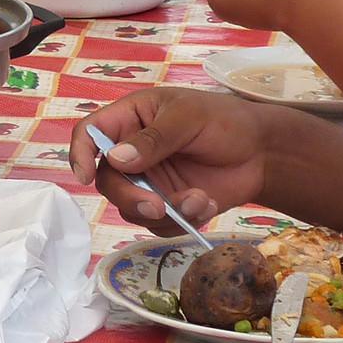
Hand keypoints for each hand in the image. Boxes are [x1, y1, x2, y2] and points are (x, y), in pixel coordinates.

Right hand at [70, 88, 269, 234]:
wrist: (263, 154)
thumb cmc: (225, 121)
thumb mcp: (188, 118)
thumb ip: (153, 139)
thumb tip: (115, 159)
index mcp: (130, 119)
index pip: (90, 134)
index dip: (80, 154)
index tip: (86, 176)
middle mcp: (132, 152)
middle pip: (108, 181)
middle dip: (130, 197)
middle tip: (156, 206)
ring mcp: (150, 181)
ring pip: (131, 208)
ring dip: (164, 213)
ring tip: (200, 201)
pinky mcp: (168, 206)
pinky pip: (158, 224)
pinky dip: (182, 221)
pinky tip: (207, 205)